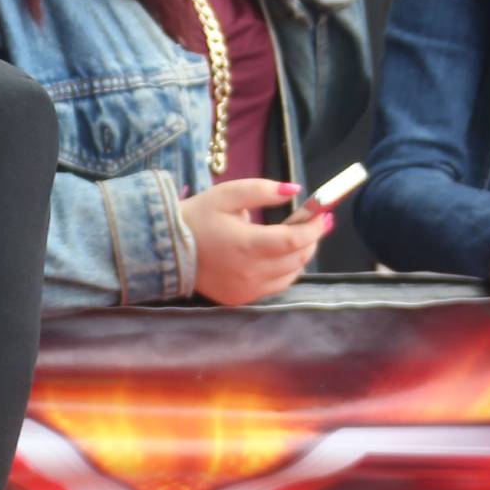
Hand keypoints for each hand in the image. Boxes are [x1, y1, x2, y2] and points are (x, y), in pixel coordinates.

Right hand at [179, 178, 328, 305]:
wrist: (166, 248)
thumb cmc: (198, 217)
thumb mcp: (227, 194)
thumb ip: (262, 190)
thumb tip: (294, 190)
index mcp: (248, 245)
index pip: (295, 240)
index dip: (314, 227)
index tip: (323, 214)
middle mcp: (251, 272)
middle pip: (298, 258)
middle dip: (311, 239)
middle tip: (313, 223)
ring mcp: (246, 289)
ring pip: (291, 274)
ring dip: (299, 256)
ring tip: (295, 238)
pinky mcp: (241, 298)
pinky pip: (276, 287)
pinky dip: (285, 271)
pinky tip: (278, 257)